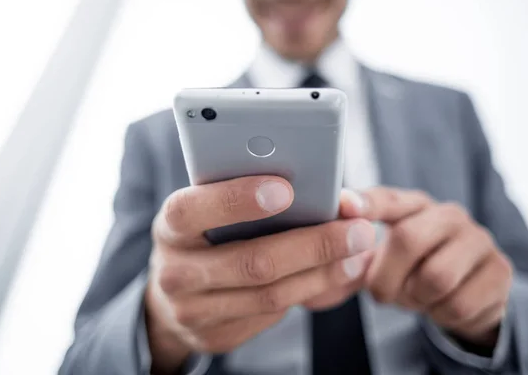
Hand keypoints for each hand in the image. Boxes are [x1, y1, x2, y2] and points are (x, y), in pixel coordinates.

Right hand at [146, 176, 375, 373]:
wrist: (170, 295)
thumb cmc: (203, 235)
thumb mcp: (209, 210)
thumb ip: (251, 197)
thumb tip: (325, 195)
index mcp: (170, 226)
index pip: (193, 210)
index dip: (238, 200)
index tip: (286, 189)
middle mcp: (175, 272)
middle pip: (252, 262)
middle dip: (313, 244)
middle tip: (357, 230)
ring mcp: (192, 311)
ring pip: (270, 295)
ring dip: (322, 274)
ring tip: (357, 254)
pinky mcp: (214, 338)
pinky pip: (270, 315)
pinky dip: (308, 292)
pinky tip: (332, 275)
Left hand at [341, 188, 512, 347]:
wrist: (468, 294)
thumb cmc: (415, 269)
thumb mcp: (386, 255)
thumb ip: (360, 245)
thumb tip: (331, 236)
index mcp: (415, 205)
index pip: (388, 199)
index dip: (366, 203)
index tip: (344, 206)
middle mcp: (449, 214)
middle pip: (408, 239)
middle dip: (385, 276)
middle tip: (378, 293)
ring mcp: (479, 240)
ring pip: (435, 277)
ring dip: (414, 298)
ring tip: (413, 297)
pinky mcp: (500, 271)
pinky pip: (458, 303)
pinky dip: (439, 314)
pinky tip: (438, 306)